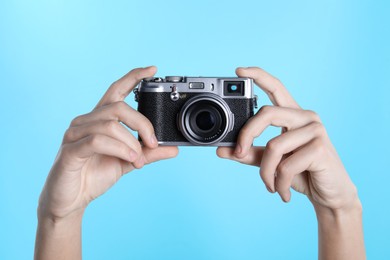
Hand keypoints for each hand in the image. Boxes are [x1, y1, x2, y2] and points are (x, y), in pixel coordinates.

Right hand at [38, 66, 178, 220]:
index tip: (152, 69)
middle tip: (153, 143)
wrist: (71, 200)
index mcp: (100, 120)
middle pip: (118, 107)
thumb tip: (173, 149)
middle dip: (142, 124)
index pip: (116, 90)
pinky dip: (119, 149)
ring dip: (131, 143)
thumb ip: (148, 153)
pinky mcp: (70, 150)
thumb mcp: (128, 162)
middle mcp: (86, 121)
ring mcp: (76, 134)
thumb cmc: (95, 176)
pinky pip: (97, 141)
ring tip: (138, 159)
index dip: (133, 77)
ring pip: (110, 125)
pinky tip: (129, 160)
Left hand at [217, 67, 358, 211]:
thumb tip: (221, 150)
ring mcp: (315, 130)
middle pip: (267, 113)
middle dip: (247, 135)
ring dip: (265, 172)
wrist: (329, 195)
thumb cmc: (301, 173)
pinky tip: (282, 192)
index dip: (258, 76)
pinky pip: (286, 165)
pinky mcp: (320, 148)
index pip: (276, 88)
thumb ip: (248, 154)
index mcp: (293, 115)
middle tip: (238, 153)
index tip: (238, 70)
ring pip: (274, 146)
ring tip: (269, 185)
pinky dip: (278, 183)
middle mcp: (305, 117)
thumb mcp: (271, 162)